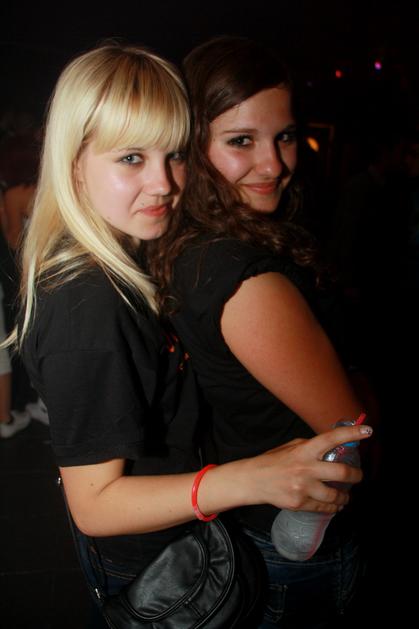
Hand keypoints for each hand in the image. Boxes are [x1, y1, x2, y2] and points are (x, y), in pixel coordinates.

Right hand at [244, 424, 372, 513]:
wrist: (253, 480)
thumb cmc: (273, 461)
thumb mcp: (291, 447)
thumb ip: (311, 447)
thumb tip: (331, 447)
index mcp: (304, 450)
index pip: (332, 438)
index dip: (352, 433)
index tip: (367, 431)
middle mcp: (306, 468)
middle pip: (342, 473)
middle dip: (356, 476)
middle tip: (358, 476)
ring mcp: (303, 487)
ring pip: (335, 496)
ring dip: (344, 497)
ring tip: (345, 496)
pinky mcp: (299, 503)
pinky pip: (323, 507)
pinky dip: (332, 507)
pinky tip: (334, 505)